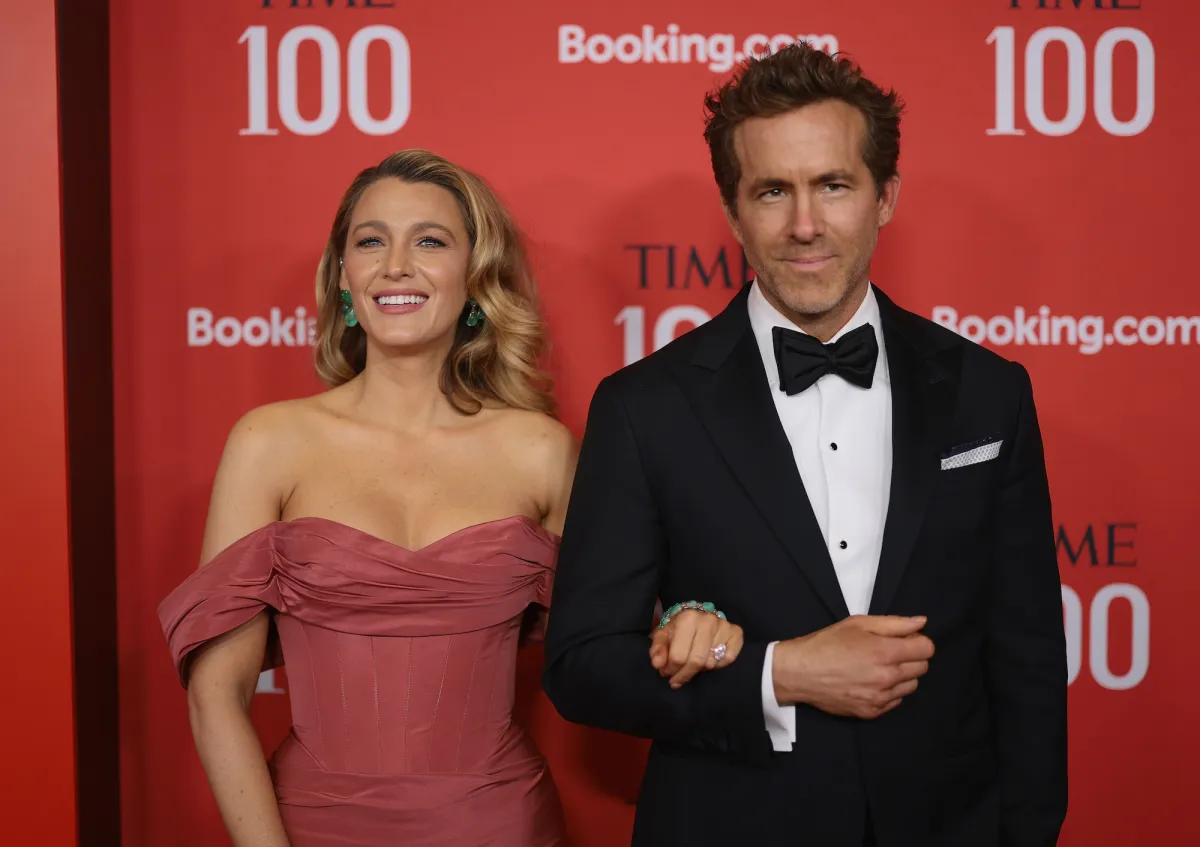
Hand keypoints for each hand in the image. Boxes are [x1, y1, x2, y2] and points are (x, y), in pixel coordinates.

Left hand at [649, 610, 743, 688]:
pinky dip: (718, 665)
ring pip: (712, 662)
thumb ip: (658, 650)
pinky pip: (728, 659)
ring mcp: (724, 626)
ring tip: (692, 665)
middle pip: (697, 661)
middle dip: (684, 675)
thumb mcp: (663, 635)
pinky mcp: (737, 633)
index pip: (679, 656)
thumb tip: (658, 664)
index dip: (671, 670)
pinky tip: (709, 659)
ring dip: (700, 669)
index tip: (667, 674)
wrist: (697, 617)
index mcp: (687, 618)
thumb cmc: (678, 629)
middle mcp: (708, 620)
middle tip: (677, 679)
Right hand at [772, 615, 933, 718]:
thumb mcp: (857, 623)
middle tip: (889, 651)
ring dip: (902, 675)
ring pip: (912, 686)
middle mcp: (887, 677)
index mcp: (885, 652)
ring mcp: (880, 697)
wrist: (800, 672)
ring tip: (879, 667)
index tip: (904, 639)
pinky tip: (871, 681)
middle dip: (911, 656)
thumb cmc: (827, 643)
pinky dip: (890, 691)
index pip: (927, 649)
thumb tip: (921, 622)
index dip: (918, 641)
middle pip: (922, 668)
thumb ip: (894, 623)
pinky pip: (896, 701)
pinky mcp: (872, 711)